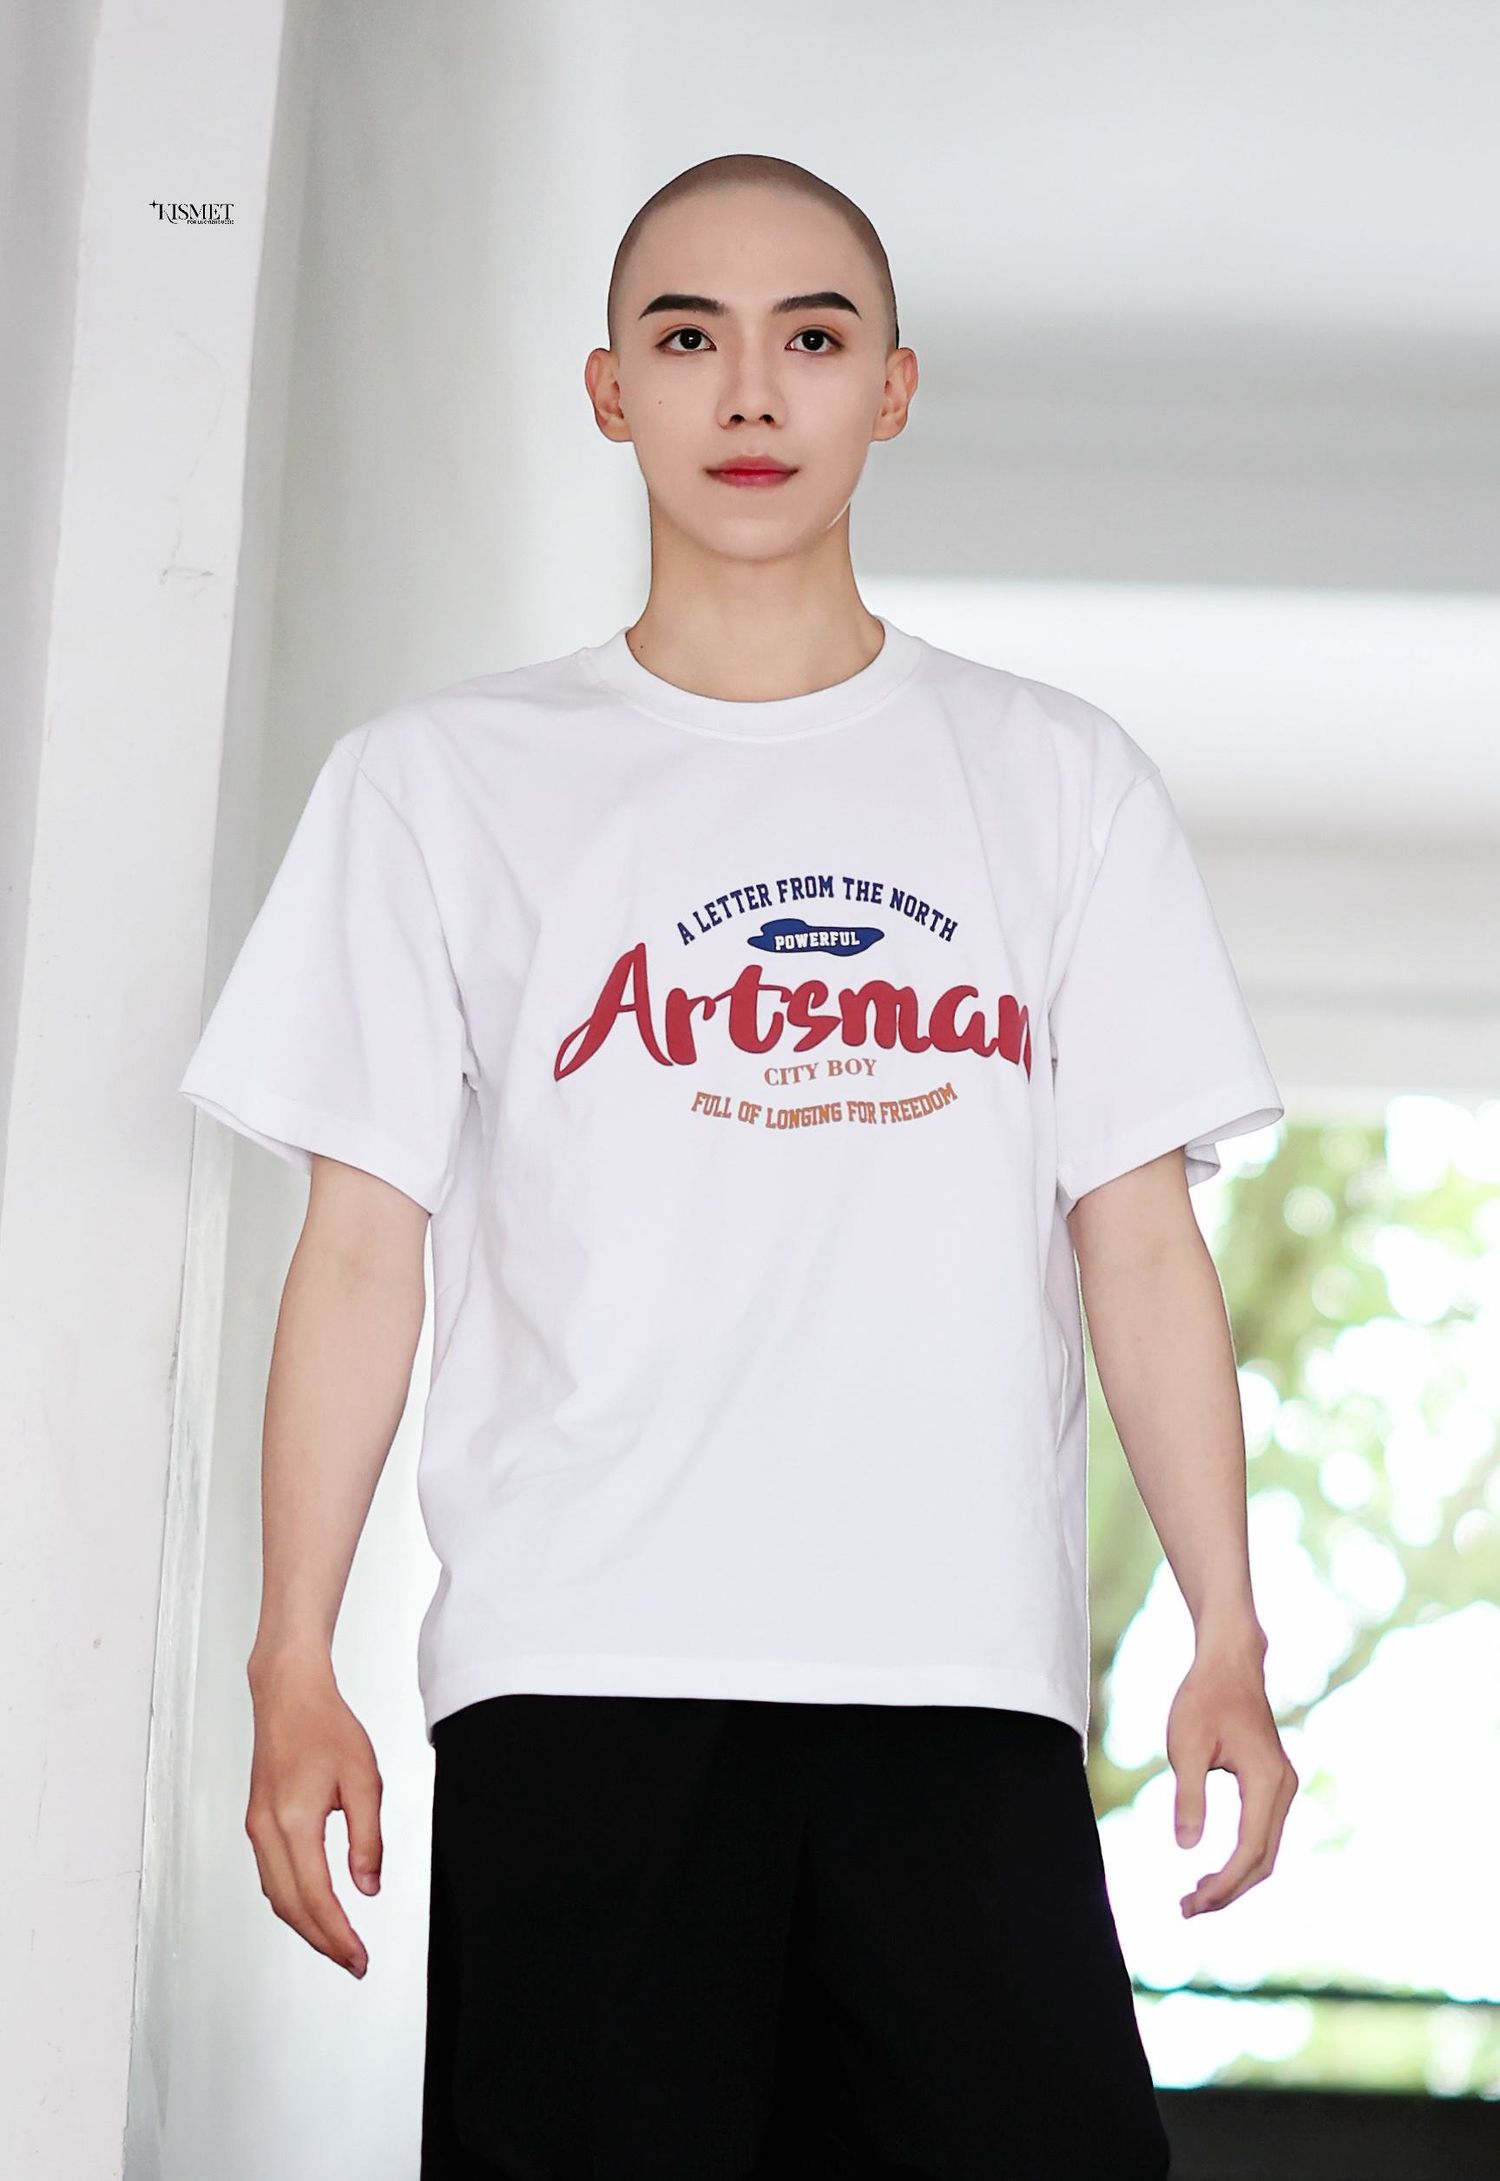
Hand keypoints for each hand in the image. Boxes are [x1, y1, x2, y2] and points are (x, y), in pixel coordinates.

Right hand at [244, 1653, 383, 1976]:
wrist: (288, 1694)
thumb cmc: (326, 1726)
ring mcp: (256, 1828)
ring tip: (339, 1942)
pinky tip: (314, 1907)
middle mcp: (266, 1830)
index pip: (315, 1898)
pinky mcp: (257, 1822)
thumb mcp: (364, 1779)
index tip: (359, 1958)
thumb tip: (368, 1888)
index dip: (338, 1936)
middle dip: (322, 1941)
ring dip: (305, 1925)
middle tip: (353, 1961)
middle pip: (290, 1907)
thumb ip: (368, 1838)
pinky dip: (292, 1901)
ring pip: (276, 1896)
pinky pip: (271, 1876)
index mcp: (293, 1821)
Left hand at [1166, 1644, 1297, 1916]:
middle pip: (1263, 1860)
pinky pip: (1262, 1834)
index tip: (1191, 1904)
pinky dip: (1241, 1859)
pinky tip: (1213, 1871)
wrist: (1229, 1661)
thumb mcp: (1186, 1746)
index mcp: (1267, 1781)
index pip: (1249, 1851)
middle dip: (1228, 1891)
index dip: (1223, 1885)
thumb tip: (1186, 1849)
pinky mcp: (1273, 1783)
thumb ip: (1188, 1798)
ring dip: (1235, 1879)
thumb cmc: (1203, 1697)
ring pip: (1266, 1850)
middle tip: (1186, 1910)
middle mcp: (1284, 1788)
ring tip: (1195, 1898)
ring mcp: (1282, 1786)